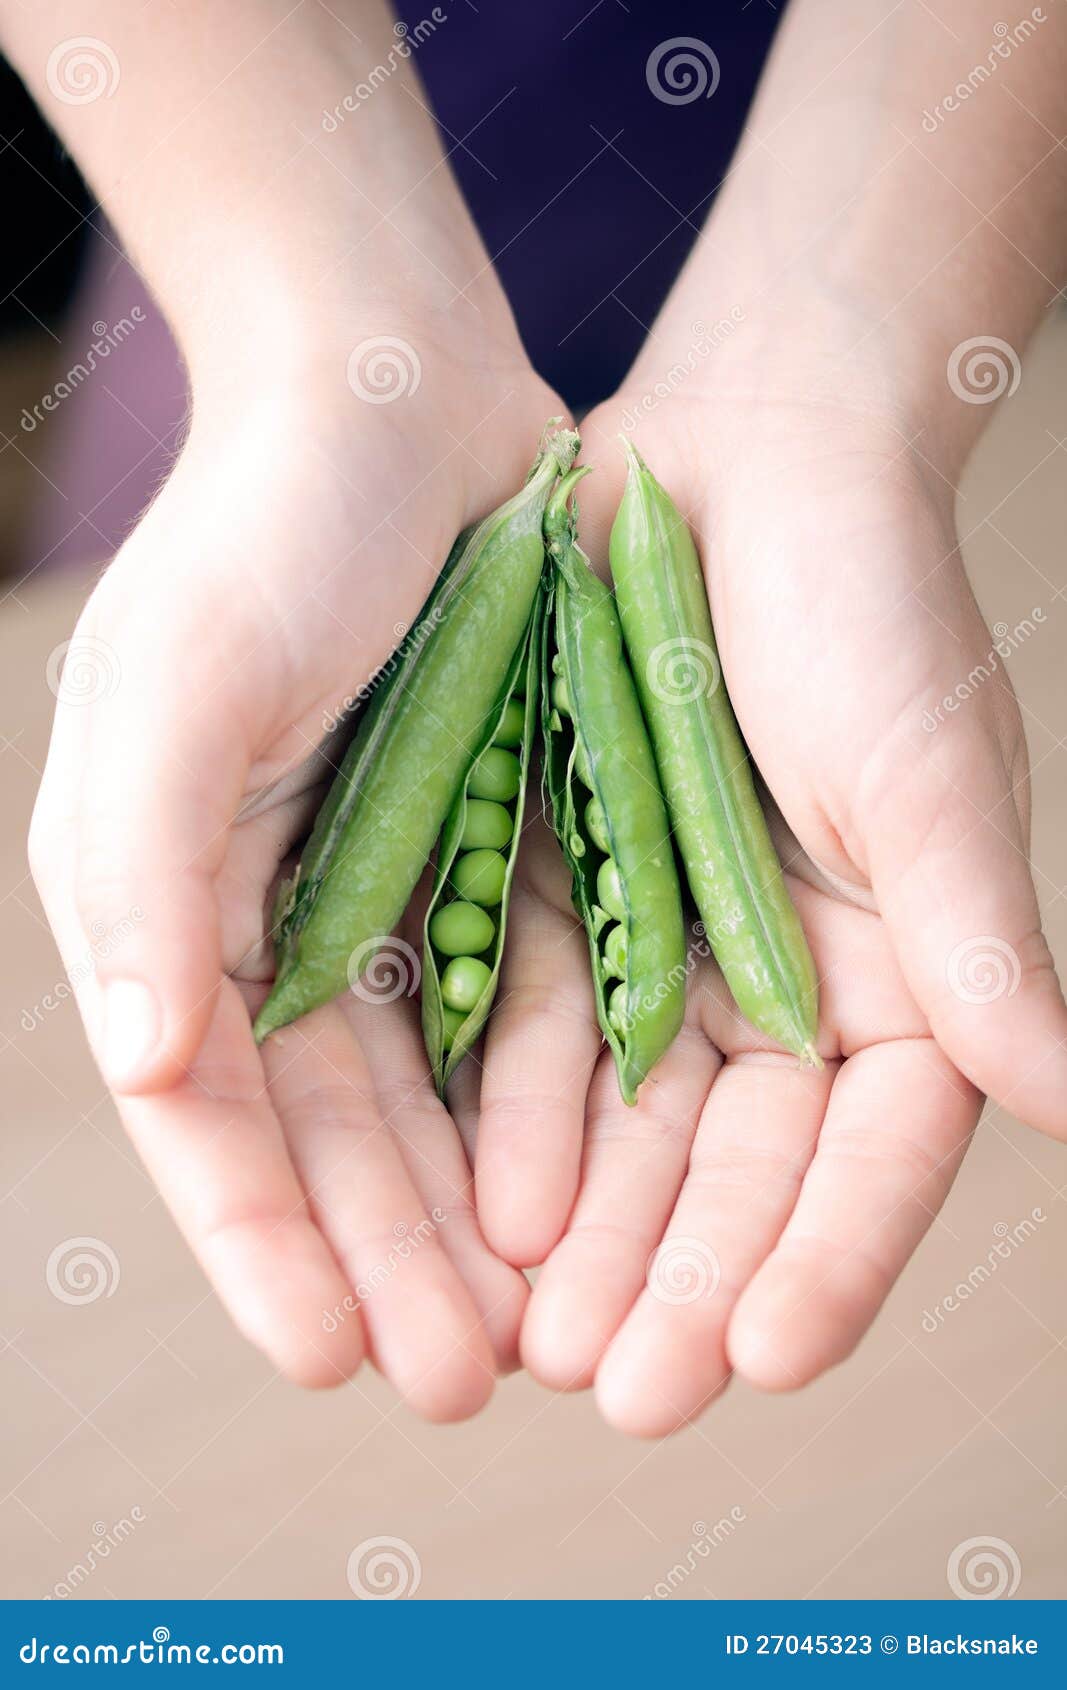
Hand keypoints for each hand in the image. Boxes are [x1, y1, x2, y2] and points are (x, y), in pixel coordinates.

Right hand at [29, 299, 557, 1413]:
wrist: (397, 400)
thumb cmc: (269, 528)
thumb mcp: (182, 683)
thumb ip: (143, 868)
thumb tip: (141, 1059)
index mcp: (161, 898)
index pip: (206, 1108)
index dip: (259, 1241)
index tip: (329, 1360)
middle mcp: (255, 917)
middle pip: (320, 1131)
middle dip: (378, 1261)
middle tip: (451, 1388)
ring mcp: (371, 891)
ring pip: (417, 1097)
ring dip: (461, 1216)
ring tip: (522, 1335)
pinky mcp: (469, 855)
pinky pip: (499, 1008)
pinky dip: (528, 1103)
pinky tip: (576, 1190)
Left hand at [473, 355, 1065, 1436]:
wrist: (740, 456)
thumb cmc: (865, 601)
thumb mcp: (928, 777)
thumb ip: (981, 950)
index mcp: (897, 983)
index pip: (872, 1156)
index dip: (827, 1258)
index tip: (768, 1360)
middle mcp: (779, 993)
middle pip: (734, 1173)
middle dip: (682, 1282)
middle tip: (623, 1392)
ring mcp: (666, 958)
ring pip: (627, 1133)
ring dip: (587, 1234)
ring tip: (534, 1338)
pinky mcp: (564, 905)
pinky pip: (531, 1032)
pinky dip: (512, 1117)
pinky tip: (478, 1202)